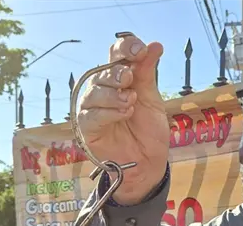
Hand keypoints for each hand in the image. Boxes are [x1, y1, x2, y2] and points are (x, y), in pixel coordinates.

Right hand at [76, 33, 168, 204]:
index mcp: (119, 77)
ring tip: (131, 102)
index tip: (140, 49)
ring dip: (114, 94)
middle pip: (103, 71)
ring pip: (95, 92)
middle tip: (130, 78)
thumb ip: (148, 73)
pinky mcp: (87, 127)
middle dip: (118, 72)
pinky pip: (91, 114)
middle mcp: (103, 89)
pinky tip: (124, 113)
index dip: (126, 47)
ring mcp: (92, 107)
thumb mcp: (152, 99)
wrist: (148, 162)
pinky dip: (109, 112)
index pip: (116, 53)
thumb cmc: (148, 131)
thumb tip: (155, 45)